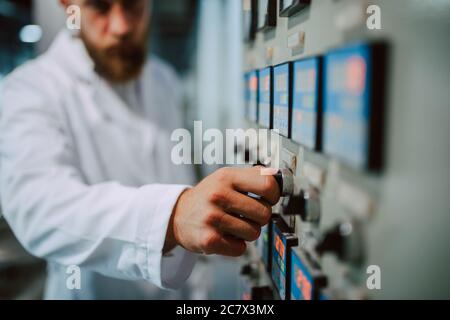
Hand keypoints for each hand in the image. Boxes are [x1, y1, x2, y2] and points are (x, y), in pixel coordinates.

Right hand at [165, 167, 280, 256]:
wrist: (177, 215)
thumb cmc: (208, 196)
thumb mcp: (225, 177)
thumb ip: (251, 175)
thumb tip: (278, 176)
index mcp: (227, 177)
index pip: (268, 184)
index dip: (273, 195)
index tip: (267, 199)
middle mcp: (219, 195)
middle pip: (264, 213)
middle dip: (259, 217)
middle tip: (246, 215)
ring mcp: (212, 217)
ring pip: (254, 233)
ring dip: (247, 232)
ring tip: (233, 225)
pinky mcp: (209, 239)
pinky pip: (240, 248)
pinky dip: (236, 245)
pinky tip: (225, 236)